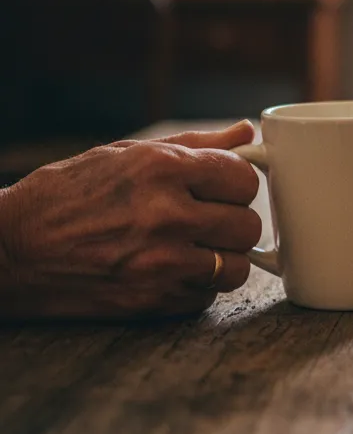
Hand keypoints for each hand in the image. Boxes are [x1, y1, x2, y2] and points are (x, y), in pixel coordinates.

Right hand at [0, 121, 261, 318]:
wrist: (10, 250)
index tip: (222, 190)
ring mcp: (162, 262)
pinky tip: (167, 271)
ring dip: (222, 260)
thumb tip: (245, 132)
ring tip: (193, 249)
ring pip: (237, 267)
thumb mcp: (124, 153)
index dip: (237, 185)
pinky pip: (206, 296)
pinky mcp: (153, 301)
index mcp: (162, 168)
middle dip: (232, 223)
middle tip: (207, 222)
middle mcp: (167, 214)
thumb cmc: (66, 195)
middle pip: (248, 225)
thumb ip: (194, 145)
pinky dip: (194, 287)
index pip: (245, 179)